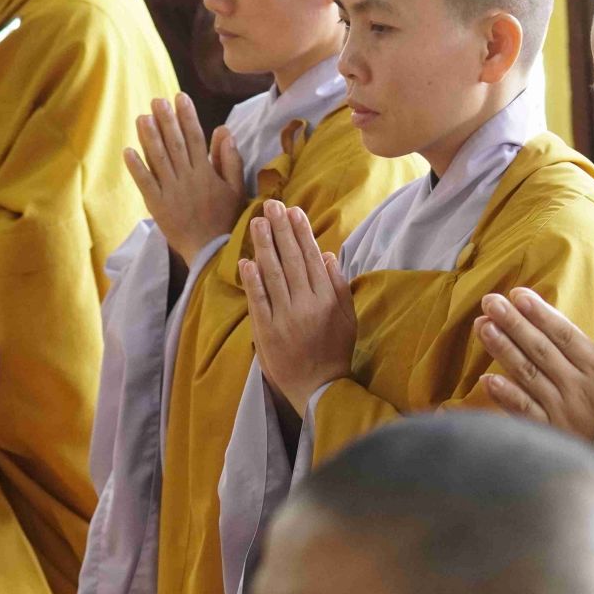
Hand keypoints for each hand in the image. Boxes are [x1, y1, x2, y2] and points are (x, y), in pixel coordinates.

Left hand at [124, 94, 245, 264]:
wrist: (211, 251)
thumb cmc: (227, 219)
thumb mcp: (236, 189)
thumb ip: (230, 160)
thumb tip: (224, 131)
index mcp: (207, 173)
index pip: (196, 138)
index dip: (187, 117)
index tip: (181, 98)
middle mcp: (188, 179)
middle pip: (175, 144)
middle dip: (166, 120)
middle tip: (157, 100)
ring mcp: (171, 192)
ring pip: (158, 159)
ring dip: (149, 137)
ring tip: (142, 117)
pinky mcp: (157, 205)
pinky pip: (145, 183)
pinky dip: (136, 167)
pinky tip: (128, 151)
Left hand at [239, 200, 355, 415]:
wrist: (319, 387)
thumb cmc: (335, 350)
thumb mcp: (347, 318)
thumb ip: (338, 285)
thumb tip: (327, 255)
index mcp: (328, 299)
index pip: (312, 258)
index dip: (302, 233)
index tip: (294, 211)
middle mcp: (306, 305)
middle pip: (291, 261)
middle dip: (281, 231)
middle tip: (271, 206)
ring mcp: (285, 318)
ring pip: (273, 275)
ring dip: (264, 247)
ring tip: (257, 223)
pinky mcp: (267, 332)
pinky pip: (258, 302)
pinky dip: (252, 281)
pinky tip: (246, 261)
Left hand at [476, 293, 593, 440]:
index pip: (564, 335)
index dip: (540, 314)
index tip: (518, 295)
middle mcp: (576, 386)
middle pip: (540, 349)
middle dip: (513, 323)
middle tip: (490, 302)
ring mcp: (561, 410)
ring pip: (527, 374)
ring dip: (503, 350)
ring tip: (483, 327)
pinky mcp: (552, 432)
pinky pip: (525, 411)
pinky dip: (505, 396)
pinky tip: (486, 379)